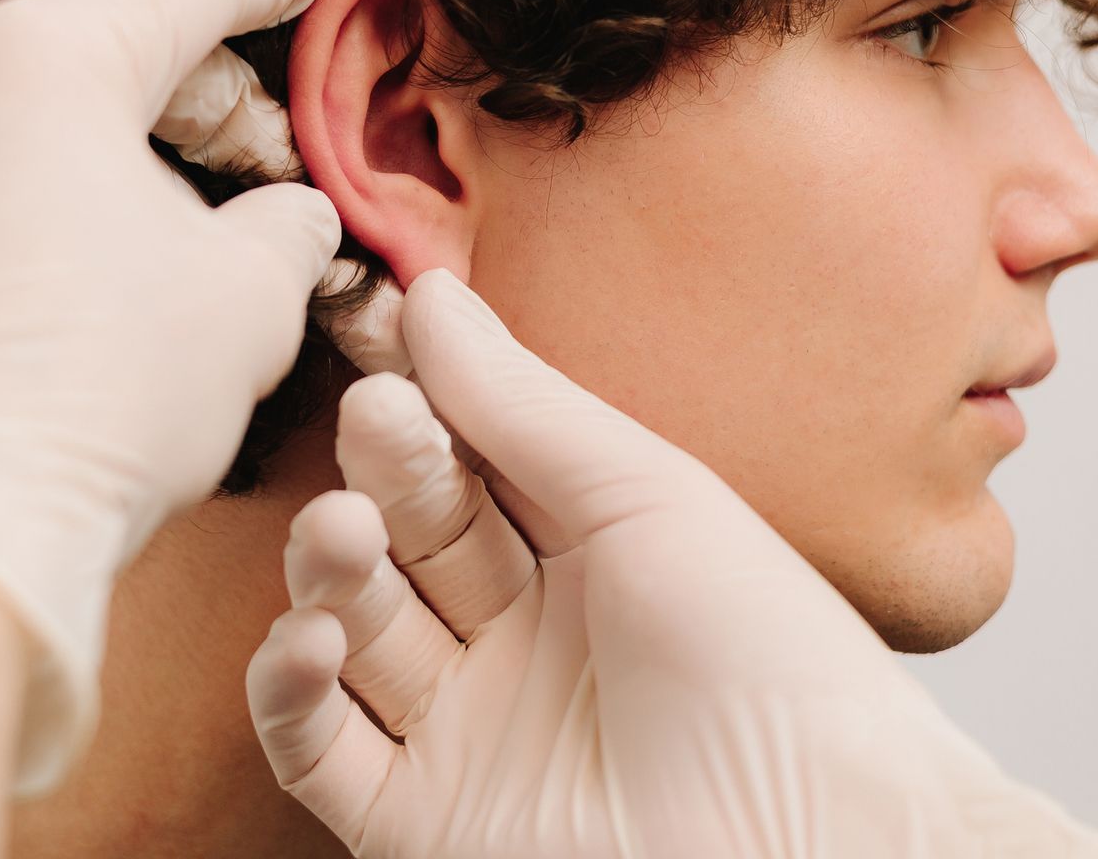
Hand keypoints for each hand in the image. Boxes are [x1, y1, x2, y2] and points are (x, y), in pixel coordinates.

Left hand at [0, 0, 350, 794]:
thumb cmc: (92, 400)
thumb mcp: (250, 296)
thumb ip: (289, 226)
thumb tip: (286, 220)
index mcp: (41, 63)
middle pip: (100, 57)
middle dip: (205, 98)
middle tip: (278, 157)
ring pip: (24, 139)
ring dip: (121, 172)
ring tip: (188, 250)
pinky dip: (38, 233)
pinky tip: (86, 315)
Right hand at [247, 268, 1097, 857]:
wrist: (807, 835)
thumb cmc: (767, 659)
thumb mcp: (644, 495)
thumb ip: (523, 404)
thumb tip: (432, 293)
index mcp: (582, 552)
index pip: (465, 460)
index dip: (421, 405)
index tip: (383, 342)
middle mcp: (517, 636)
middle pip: (403, 534)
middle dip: (383, 474)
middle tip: (377, 421)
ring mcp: (465, 726)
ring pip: (351, 626)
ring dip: (328, 569)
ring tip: (341, 532)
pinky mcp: (417, 818)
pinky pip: (315, 747)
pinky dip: (289, 688)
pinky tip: (310, 635)